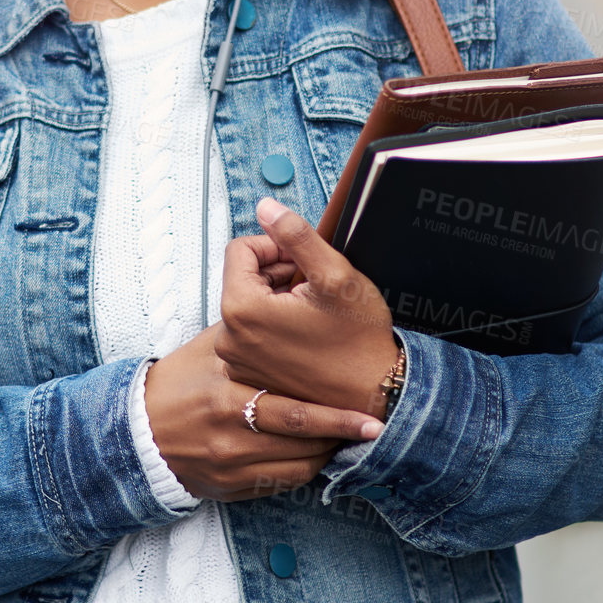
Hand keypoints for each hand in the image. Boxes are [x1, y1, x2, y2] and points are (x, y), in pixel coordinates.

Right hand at [144, 323, 384, 502]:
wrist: (138, 428)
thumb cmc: (181, 379)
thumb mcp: (211, 348)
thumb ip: (254, 334)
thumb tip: (295, 304)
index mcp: (227, 398)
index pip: (295, 413)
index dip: (336, 417)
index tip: (368, 415)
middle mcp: (230, 437)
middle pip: (302, 443)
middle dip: (342, 435)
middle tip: (372, 427)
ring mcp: (230, 467)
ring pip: (297, 468)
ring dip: (327, 452)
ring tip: (347, 435)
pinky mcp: (230, 489)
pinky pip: (281, 485)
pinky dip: (304, 469)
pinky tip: (316, 452)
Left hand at [214, 197, 400, 421]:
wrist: (374, 394)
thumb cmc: (359, 340)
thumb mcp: (334, 275)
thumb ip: (296, 235)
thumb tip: (265, 207)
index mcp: (241, 310)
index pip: (240, 250)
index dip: (274, 247)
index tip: (303, 262)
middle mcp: (229, 339)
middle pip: (242, 278)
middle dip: (276, 275)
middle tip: (313, 288)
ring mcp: (237, 361)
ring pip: (249, 305)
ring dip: (277, 300)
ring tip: (312, 312)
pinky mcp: (248, 375)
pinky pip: (252, 333)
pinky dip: (275, 325)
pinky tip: (304, 334)